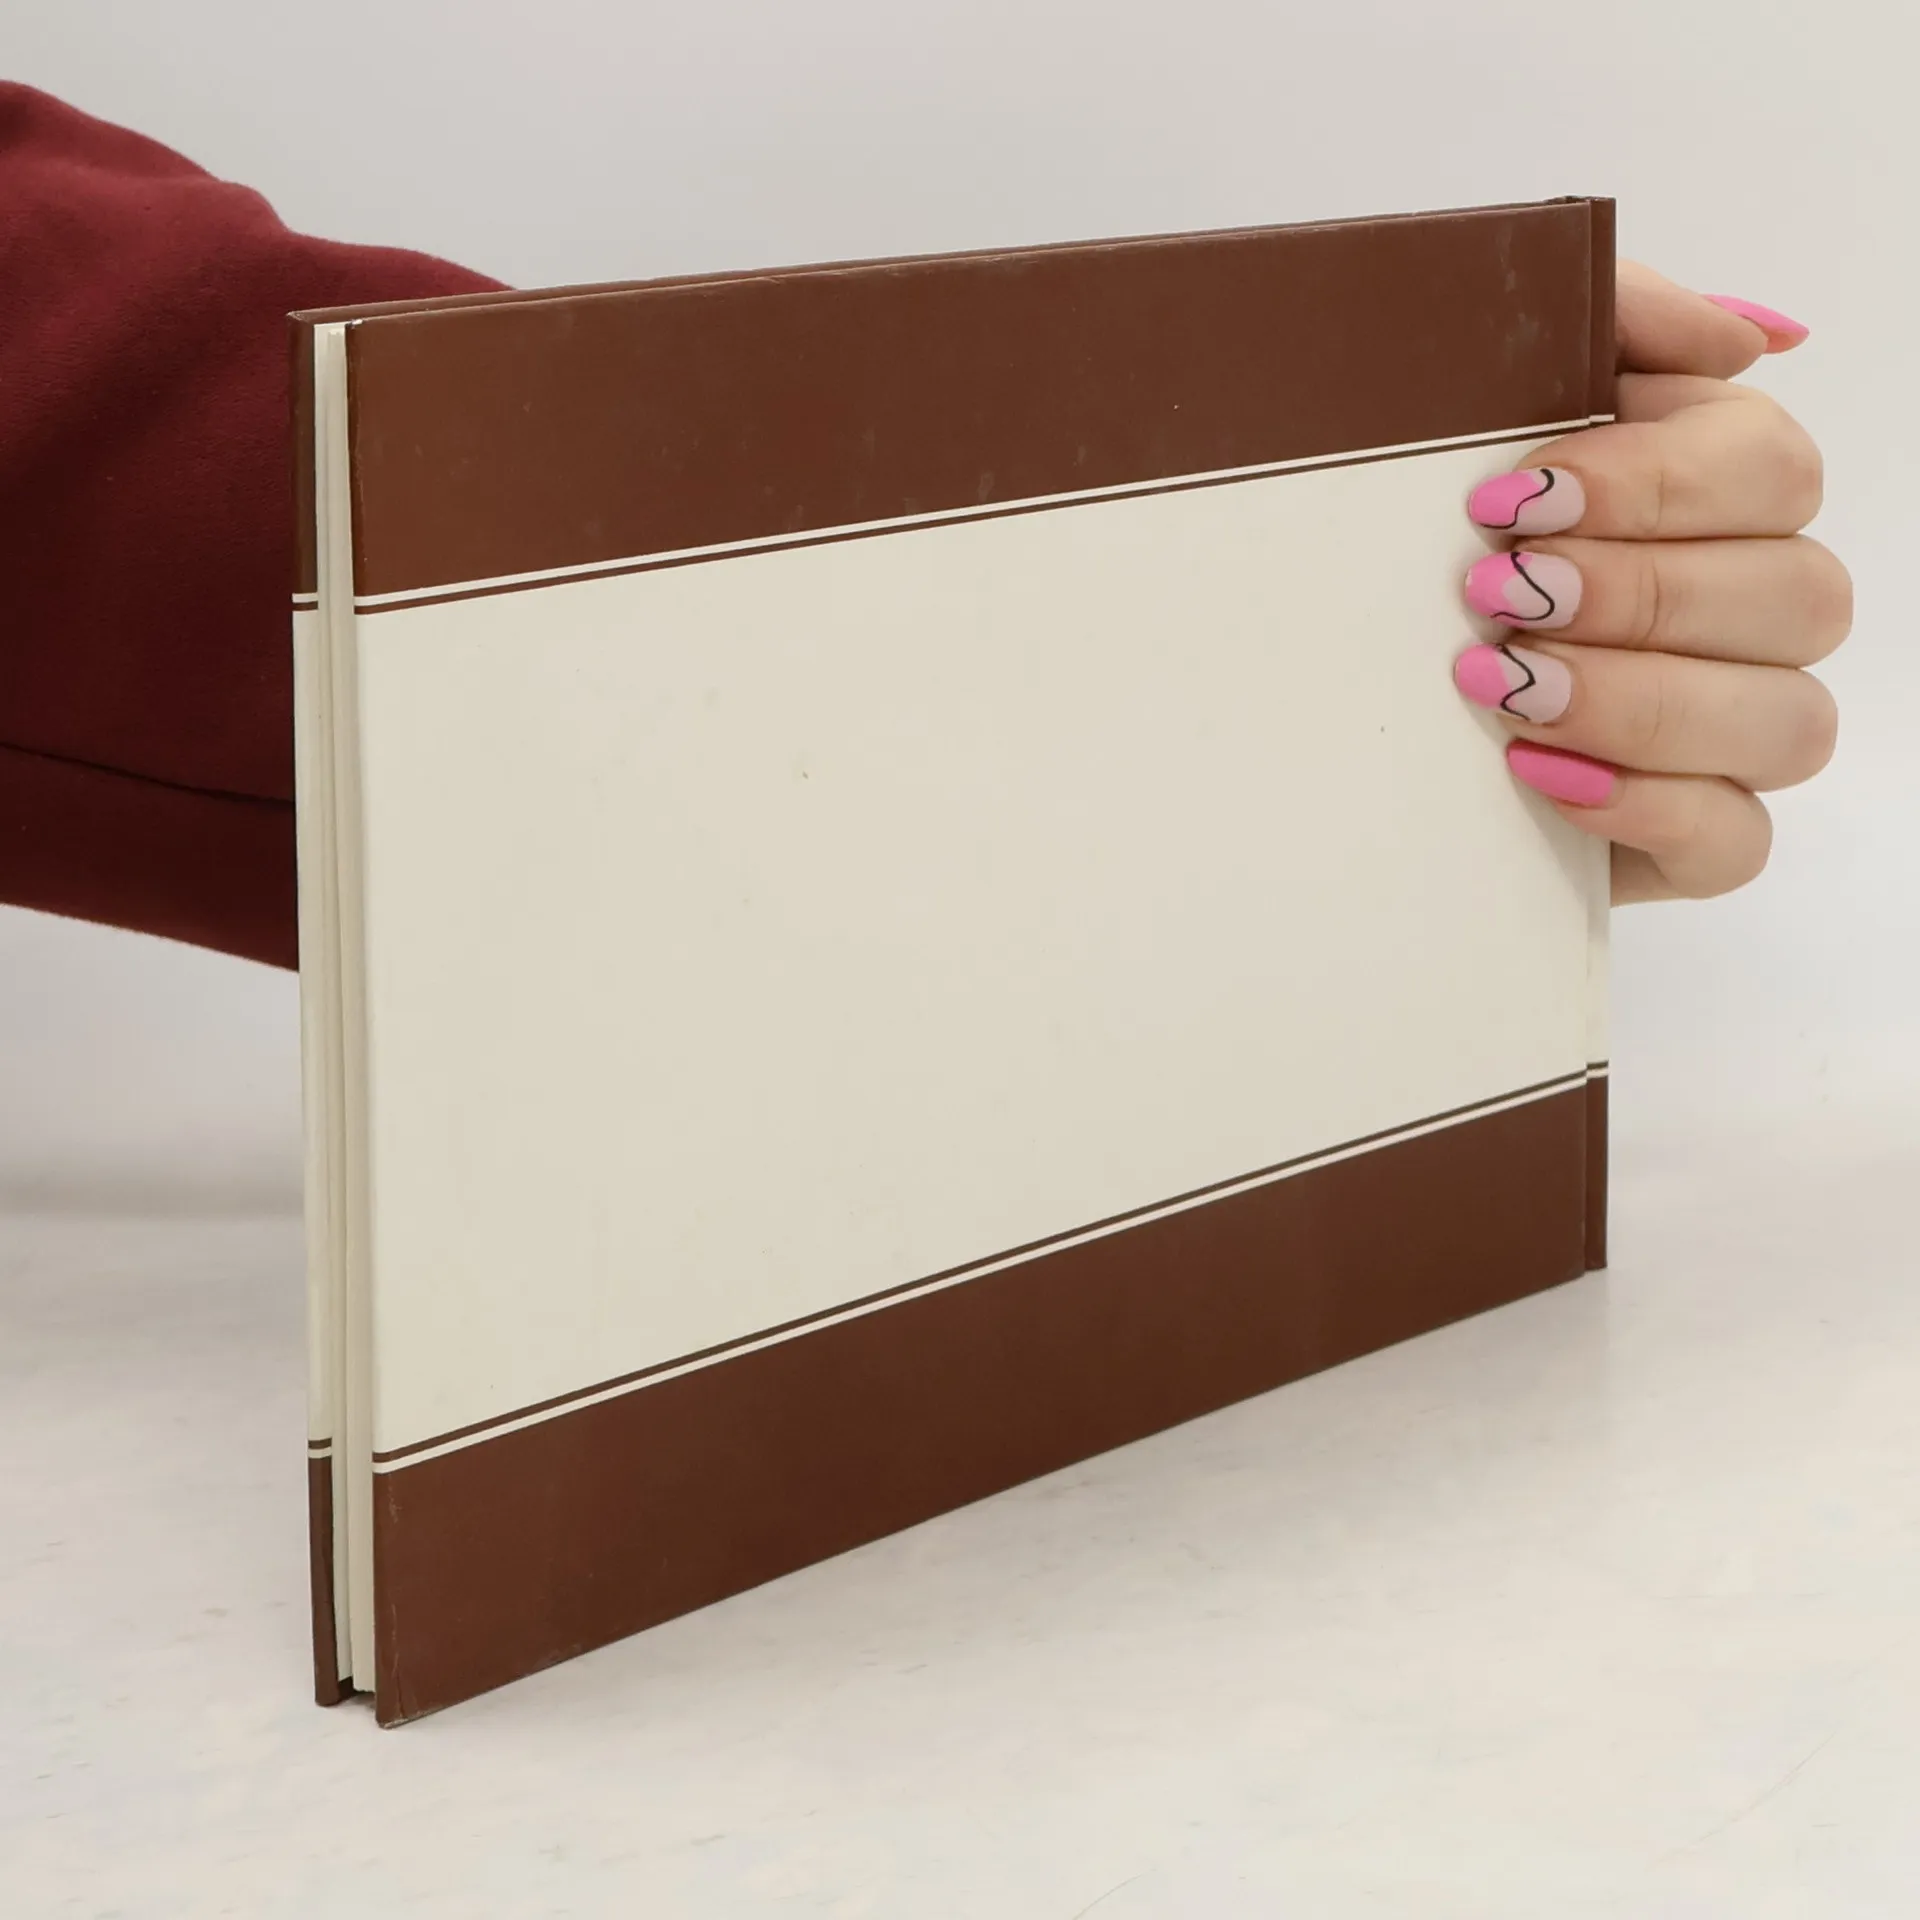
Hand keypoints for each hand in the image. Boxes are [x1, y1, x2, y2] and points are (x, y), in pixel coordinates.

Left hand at [1454, 265, 1848, 902]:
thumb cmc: (1402, 532)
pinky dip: (1646, 808)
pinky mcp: (1689, 837)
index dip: (1656, 485)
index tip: (1513, 502)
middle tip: (1499, 594)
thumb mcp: (1465, 391)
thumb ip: (1608, 315)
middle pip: (1797, 596)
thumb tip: (1748, 336)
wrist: (1316, 687)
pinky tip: (1537, 771)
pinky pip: (1734, 838)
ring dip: (1644, 701)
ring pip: (1786, 721)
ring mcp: (1731, 729)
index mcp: (1712, 490)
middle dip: (1639, 595)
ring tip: (1507, 686)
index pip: (1770, 470)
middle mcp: (1747, 606)